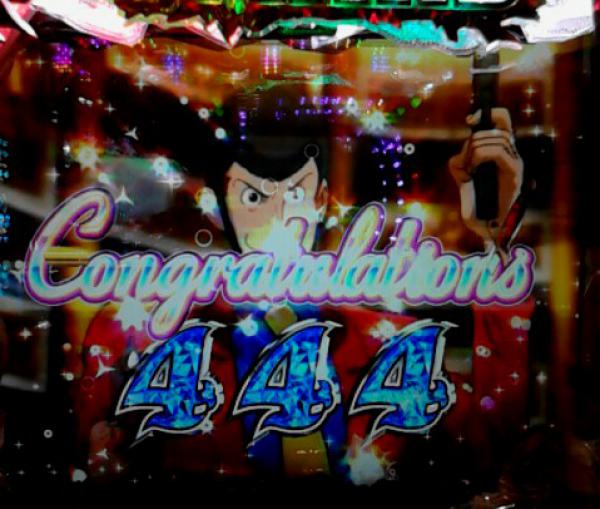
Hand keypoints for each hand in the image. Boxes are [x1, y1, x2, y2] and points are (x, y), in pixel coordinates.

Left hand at [448, 108, 522, 242]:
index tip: (469, 119)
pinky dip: (480, 157)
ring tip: (470, 170)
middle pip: (496, 127)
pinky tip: (474, 171)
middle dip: (473, 140)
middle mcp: (512, 155)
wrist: (489, 231)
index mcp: (502, 153)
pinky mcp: (515, 174)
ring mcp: (515, 163)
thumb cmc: (478, 209)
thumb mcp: (462, 182)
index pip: (503, 120)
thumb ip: (460, 166)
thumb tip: (460, 156)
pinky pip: (497, 153)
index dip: (488, 113)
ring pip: (494, 139)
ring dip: (474, 151)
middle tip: (466, 162)